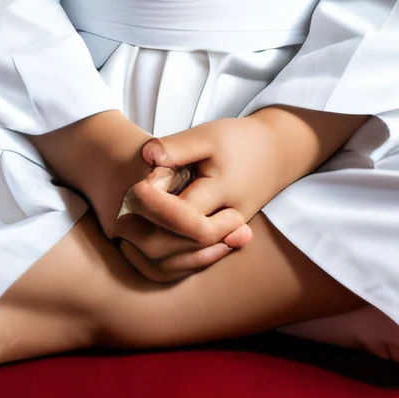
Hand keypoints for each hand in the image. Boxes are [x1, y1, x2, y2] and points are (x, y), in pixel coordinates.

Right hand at [34, 112, 248, 282]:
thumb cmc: (146, 149)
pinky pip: (156, 269)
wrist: (105, 154)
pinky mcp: (127, 246)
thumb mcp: (178, 145)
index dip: (212, 224)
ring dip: (199, 260)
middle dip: (208, 245)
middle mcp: (123, 221)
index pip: (179, 221)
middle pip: (168, 250)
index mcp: (136, 193)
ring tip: (230, 243)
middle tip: (240, 231)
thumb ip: (180, 155)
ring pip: (162, 266)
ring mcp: (122, 237)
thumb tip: (190, 185)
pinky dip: (183, 266)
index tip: (237, 217)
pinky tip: (210, 252)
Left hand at [120, 106, 367, 281]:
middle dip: (144, 231)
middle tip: (120, 212)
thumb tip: (144, 155)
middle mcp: (224, 224)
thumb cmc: (239, 140)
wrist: (277, 154)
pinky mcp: (218, 241)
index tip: (131, 183)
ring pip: (182, 261)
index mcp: (220, 195)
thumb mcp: (208, 135)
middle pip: (177, 245)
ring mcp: (223, 237)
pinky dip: (162, 255)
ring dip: (150, 248)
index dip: (151, 202)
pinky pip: (188, 261)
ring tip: (124, 226)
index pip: (178, 214)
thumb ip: (176, 147)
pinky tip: (139, 239)